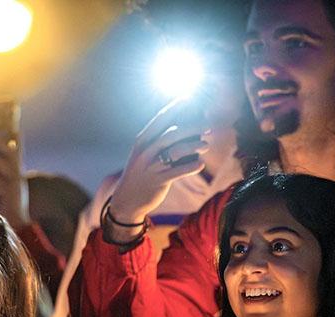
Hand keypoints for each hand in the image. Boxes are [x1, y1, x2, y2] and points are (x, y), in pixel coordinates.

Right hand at [106, 98, 208, 241]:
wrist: (126, 200)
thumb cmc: (142, 174)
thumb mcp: (145, 155)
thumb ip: (161, 141)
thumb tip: (188, 127)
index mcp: (142, 142)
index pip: (160, 120)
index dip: (175, 108)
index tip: (190, 98)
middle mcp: (145, 152)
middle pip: (171, 134)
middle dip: (192, 127)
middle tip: (208, 125)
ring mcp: (151, 167)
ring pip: (175, 151)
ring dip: (193, 146)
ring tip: (205, 145)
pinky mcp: (158, 181)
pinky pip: (177, 172)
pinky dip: (190, 167)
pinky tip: (200, 164)